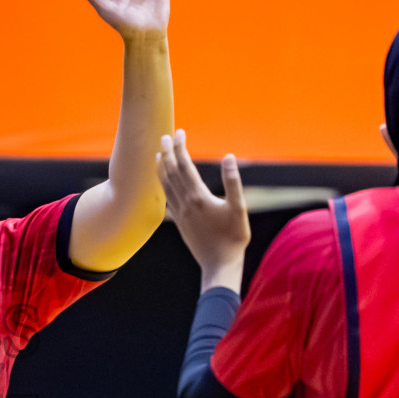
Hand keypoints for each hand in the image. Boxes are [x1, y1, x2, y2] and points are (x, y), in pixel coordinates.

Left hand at [156, 130, 249, 292]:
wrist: (219, 264)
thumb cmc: (233, 237)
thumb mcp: (239, 208)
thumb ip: (232, 182)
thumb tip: (228, 157)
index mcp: (199, 197)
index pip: (185, 165)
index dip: (180, 148)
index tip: (179, 133)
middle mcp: (185, 203)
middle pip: (172, 172)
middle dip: (168, 152)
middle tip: (164, 135)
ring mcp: (180, 213)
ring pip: (166, 185)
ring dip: (162, 167)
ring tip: (158, 154)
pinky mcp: (179, 222)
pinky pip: (167, 198)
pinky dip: (163, 185)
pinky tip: (164, 182)